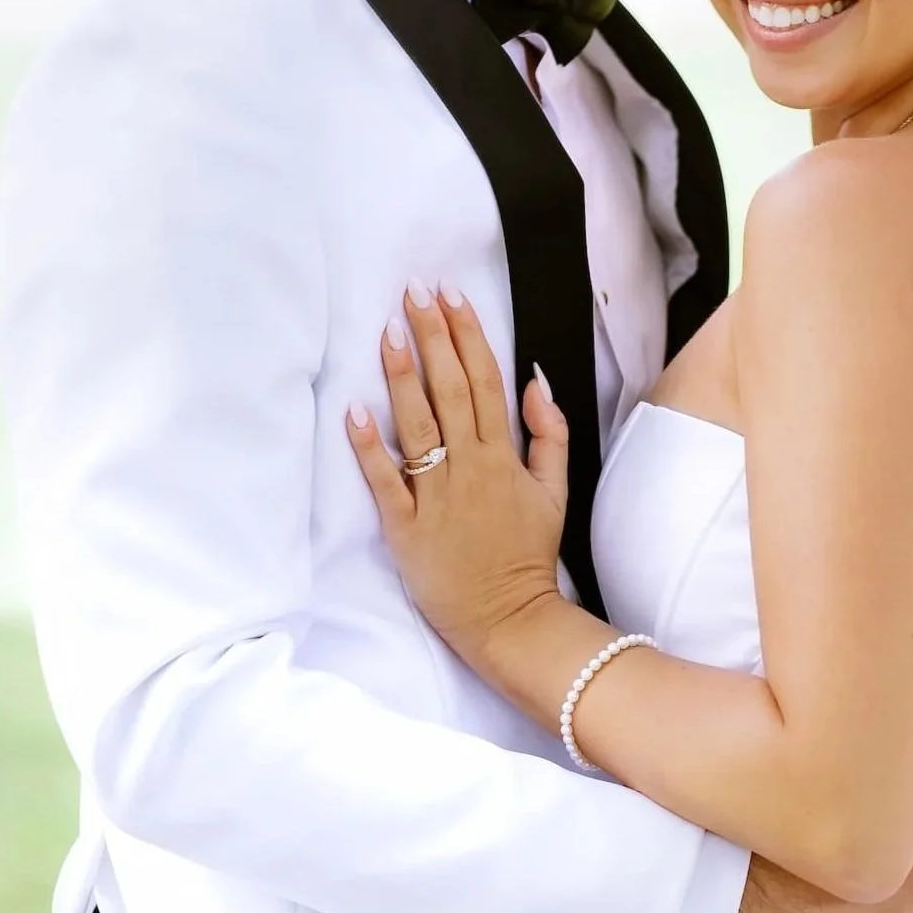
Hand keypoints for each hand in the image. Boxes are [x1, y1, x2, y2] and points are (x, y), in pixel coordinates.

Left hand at [347, 283, 568, 657]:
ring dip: (404, 376)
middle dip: (433, 336)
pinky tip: (356, 410)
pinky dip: (370, 447)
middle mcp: (469, 468)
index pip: (485, 381)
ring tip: (390, 330)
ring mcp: (436, 496)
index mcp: (504, 457)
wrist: (510, 621)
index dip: (467, 334)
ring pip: (419, 425)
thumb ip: (549, 436)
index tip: (450, 295)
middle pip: (450, 390)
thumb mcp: (557, 492)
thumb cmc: (528, 556)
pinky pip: (385, 481)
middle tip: (414, 292)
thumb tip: (536, 384)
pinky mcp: (405, 528)